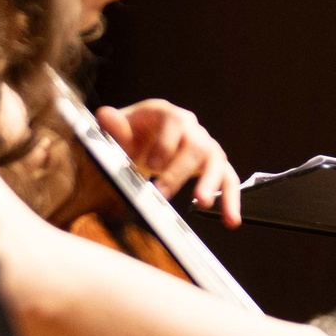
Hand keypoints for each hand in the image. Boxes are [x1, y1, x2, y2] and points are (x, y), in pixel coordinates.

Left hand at [95, 98, 241, 225]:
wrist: (145, 142)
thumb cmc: (133, 135)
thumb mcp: (120, 131)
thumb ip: (114, 126)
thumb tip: (105, 116)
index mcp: (168, 115)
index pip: (174, 124)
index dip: (164, 145)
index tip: (151, 166)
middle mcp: (192, 128)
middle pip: (196, 145)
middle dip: (180, 171)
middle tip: (163, 192)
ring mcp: (206, 146)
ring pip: (216, 162)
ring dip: (211, 183)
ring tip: (203, 203)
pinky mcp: (214, 165)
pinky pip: (228, 180)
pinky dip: (231, 199)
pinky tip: (231, 220)